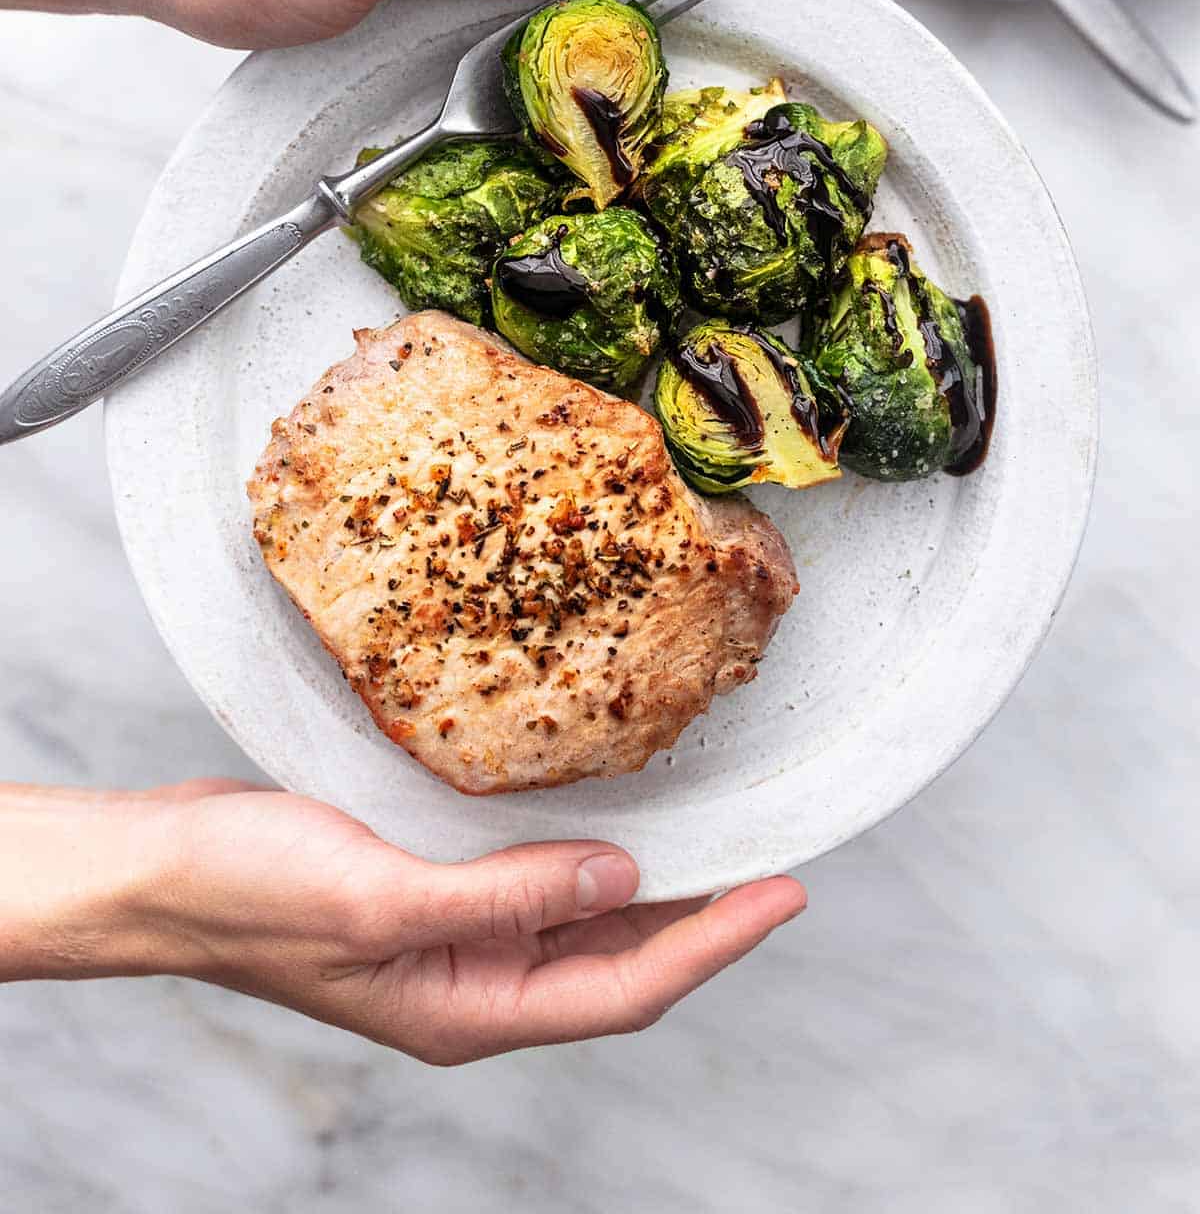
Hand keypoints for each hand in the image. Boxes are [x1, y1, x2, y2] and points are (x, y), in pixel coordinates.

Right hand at [1, 779, 804, 1062]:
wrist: (162, 869)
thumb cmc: (248, 894)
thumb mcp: (378, 898)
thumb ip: (502, 899)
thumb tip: (621, 884)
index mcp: (469, 1007)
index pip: (627, 987)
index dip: (716, 941)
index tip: (786, 891)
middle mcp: (474, 980)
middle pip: (619, 961)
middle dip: (706, 917)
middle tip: (778, 860)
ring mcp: (452, 936)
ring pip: (584, 920)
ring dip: (653, 885)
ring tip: (721, 838)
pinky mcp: (431, 886)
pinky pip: (534, 876)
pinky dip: (584, 851)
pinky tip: (606, 812)